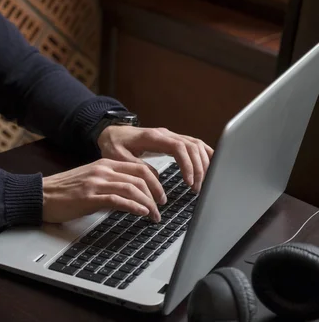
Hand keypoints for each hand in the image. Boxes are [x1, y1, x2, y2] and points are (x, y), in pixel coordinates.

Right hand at [42, 159, 166, 223]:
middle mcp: (103, 170)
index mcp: (104, 164)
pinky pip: (118, 199)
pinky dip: (134, 207)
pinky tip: (142, 213)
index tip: (160, 195)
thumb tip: (130, 196)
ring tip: (154, 215)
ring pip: (132, 188)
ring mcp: (96, 182)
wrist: (40, 195)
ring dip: (148, 203)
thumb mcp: (90, 181)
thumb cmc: (63, 191)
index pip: (139, 168)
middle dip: (157, 192)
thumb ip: (110, 183)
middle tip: (162, 206)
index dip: (156, 182)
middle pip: (141, 176)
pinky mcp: (90, 197)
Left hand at [97, 126, 213, 191]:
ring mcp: (170, 136)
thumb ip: (137, 167)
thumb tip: (156, 178)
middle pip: (192, 146)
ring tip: (202, 183)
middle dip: (199, 168)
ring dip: (202, 163)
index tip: (189, 181)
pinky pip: (193, 144)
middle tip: (197, 188)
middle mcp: (165, 134)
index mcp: (152, 137)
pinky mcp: (172, 140)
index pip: (178, 147)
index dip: (187, 164)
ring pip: (195, 144)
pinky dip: (203, 154)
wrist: (111, 133)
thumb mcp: (119, 157)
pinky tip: (209, 166)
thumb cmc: (114, 144)